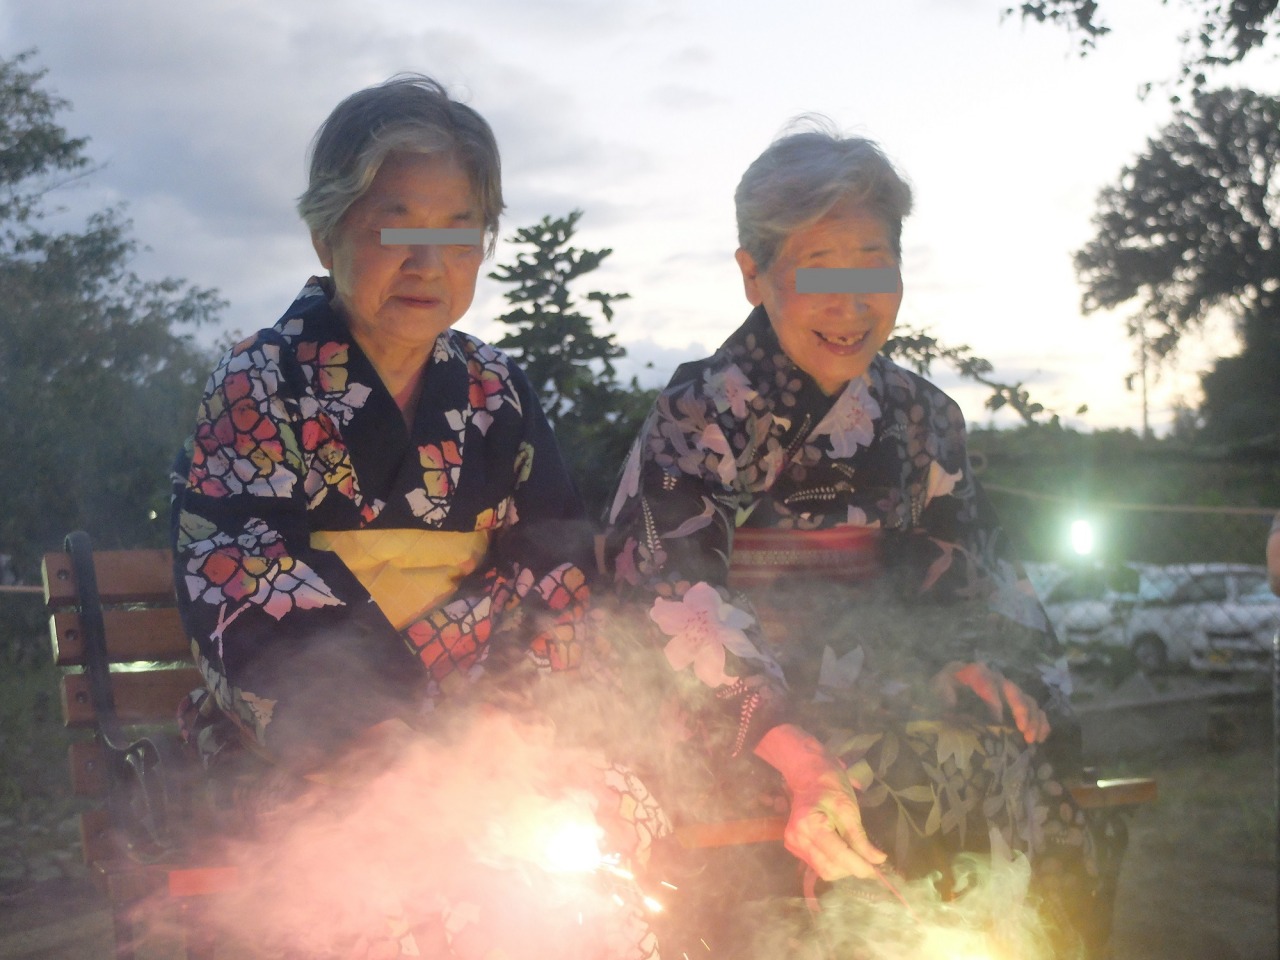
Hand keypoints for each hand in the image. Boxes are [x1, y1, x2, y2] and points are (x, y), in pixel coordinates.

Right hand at [753, 724, 886, 880]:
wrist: (809, 776)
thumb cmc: (831, 787)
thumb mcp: (849, 809)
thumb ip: (860, 838)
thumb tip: (878, 860)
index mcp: (809, 826)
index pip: (837, 856)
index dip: (859, 866)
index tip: (878, 870)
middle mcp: (796, 839)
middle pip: (829, 869)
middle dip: (851, 868)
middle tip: (869, 861)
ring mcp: (793, 844)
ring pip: (824, 870)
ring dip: (843, 868)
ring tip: (855, 855)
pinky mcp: (794, 847)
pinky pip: (817, 865)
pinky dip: (833, 862)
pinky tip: (841, 850)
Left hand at [932, 661, 1050, 743]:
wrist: (945, 697)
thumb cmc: (940, 693)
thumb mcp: (936, 690)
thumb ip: (942, 692)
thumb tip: (951, 701)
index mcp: (975, 673)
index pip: (986, 681)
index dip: (993, 698)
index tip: (997, 720)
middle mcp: (995, 680)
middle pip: (1012, 690)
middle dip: (1020, 709)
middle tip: (1023, 730)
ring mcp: (1008, 692)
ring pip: (1027, 700)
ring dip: (1033, 719)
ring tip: (1031, 739)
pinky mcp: (1016, 704)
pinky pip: (1035, 710)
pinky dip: (1041, 722)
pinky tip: (1041, 737)